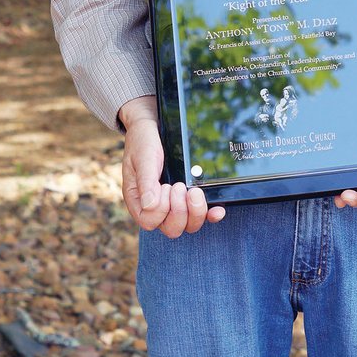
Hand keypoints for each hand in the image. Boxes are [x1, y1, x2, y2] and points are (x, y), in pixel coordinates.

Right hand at [120, 96, 225, 236]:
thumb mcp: (143, 159)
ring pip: (188, 225)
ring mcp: (174, 205)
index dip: (162, 209)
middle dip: (180, 211)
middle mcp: (156, 208)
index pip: (150, 221)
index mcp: (139, 202)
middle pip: (172, 228)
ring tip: (194, 191)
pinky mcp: (188, 199)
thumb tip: (150, 206)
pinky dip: (211, 214)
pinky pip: (202, 215)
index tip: (166, 186)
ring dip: (195, 212)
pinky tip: (218, 209)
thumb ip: (146, 182)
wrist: (152, 128)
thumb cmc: (142, 143)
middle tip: (180, 186)